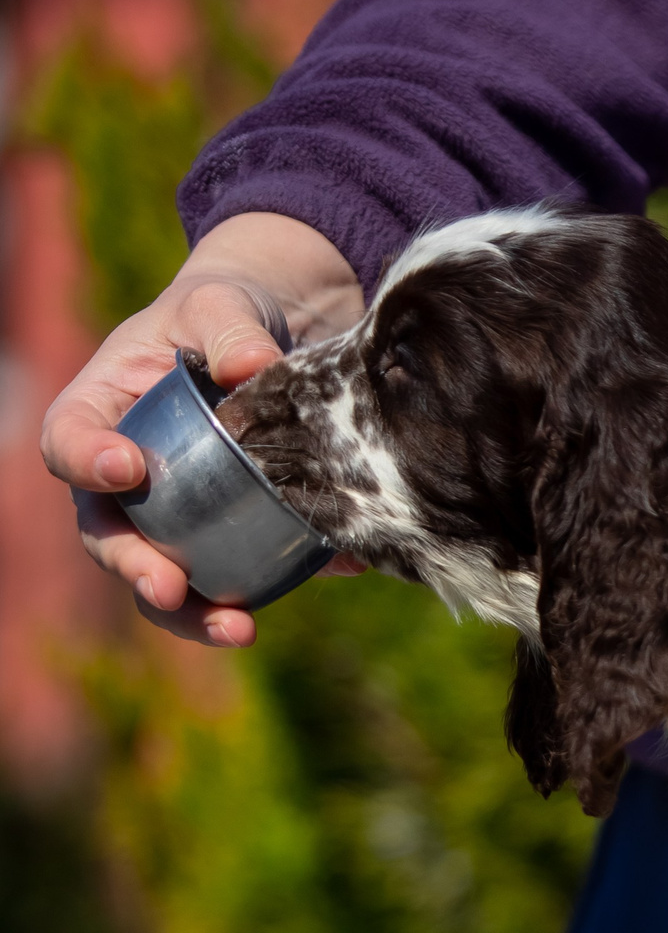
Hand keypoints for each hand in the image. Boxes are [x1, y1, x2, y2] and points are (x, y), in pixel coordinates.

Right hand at [41, 212, 366, 647]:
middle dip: (136, 568)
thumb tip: (254, 368)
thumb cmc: (229, 311)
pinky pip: (251, 569)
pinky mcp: (241, 530)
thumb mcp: (223, 302)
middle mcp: (132, 474)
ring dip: (197, 614)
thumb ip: (231, 328)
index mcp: (103, 410)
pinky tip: (334, 572)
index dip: (87, 462)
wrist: (284, 329)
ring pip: (171, 577)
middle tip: (169, 588)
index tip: (128, 469)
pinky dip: (286, 582)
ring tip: (237, 630)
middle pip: (112, 533)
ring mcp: (183, 512)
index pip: (69, 442)